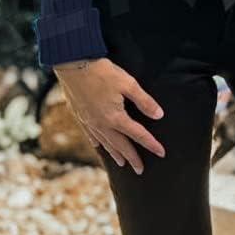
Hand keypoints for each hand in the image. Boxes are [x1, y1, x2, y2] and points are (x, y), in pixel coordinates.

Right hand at [53, 57, 164, 174]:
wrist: (72, 65)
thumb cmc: (102, 72)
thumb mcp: (128, 83)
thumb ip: (144, 101)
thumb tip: (159, 115)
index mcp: (115, 117)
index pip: (138, 135)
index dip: (151, 144)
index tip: (162, 153)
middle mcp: (102, 124)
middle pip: (121, 145)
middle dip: (132, 158)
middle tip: (140, 170)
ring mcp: (89, 122)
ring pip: (105, 143)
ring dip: (115, 154)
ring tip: (122, 163)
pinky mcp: (80, 116)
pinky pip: (90, 135)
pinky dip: (98, 143)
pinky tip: (99, 146)